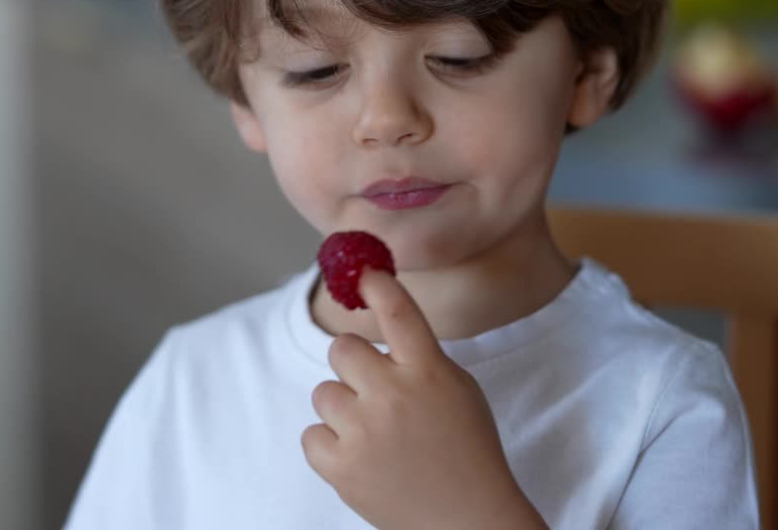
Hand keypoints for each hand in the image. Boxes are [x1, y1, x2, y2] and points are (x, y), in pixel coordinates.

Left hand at [302, 270, 546, 529]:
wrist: (467, 519)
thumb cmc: (467, 449)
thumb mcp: (458, 389)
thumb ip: (420, 357)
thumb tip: (379, 315)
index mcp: (429, 371)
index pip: (398, 311)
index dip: (377, 285)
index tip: (363, 273)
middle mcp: (393, 395)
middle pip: (342, 348)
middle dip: (354, 364)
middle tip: (373, 388)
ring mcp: (364, 431)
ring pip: (323, 392)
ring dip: (343, 408)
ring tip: (374, 433)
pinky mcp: (341, 467)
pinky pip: (311, 434)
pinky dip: (330, 444)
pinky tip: (359, 456)